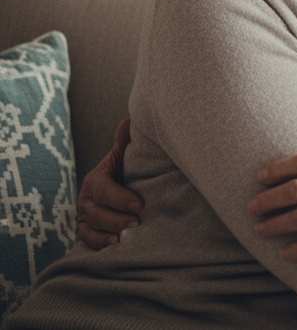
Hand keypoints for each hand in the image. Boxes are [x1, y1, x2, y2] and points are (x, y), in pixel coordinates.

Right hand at [76, 118, 141, 248]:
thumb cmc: (127, 170)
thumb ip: (125, 142)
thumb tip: (129, 122)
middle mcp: (86, 199)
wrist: (125, 186)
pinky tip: (115, 245)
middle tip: (136, 222)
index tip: (139, 205)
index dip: (119, 198)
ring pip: (90, 228)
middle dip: (115, 218)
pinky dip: (99, 244)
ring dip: (108, 232)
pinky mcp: (88, 232)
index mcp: (95, 179)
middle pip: (94, 212)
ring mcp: (85, 217)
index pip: (102, 190)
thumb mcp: (125, 156)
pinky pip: (88, 241)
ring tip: (126, 236)